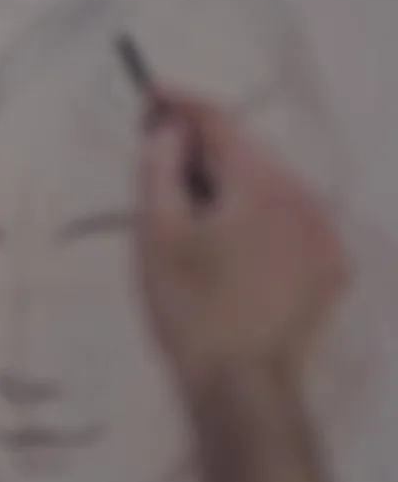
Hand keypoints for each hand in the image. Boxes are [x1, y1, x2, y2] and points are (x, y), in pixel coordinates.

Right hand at [135, 87, 349, 381]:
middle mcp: (307, 198)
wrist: (240, 386)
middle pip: (249, 155)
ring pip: (273, 189)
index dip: (182, 104)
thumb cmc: (189, 308)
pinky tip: (230, 246)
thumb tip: (169, 127)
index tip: (150, 95)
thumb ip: (160, 169)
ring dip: (233, 186)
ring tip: (192, 209)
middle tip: (160, 157)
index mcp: (264, 184)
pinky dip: (259, 221)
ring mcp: (326, 236)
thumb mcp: (158, 234)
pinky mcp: (331, 270)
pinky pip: (290, 224)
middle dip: (205, 150)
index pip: (221, 123)